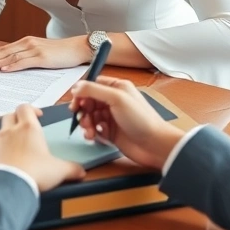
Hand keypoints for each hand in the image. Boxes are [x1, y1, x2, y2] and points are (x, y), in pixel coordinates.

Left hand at [0, 36, 90, 71]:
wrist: (77, 48)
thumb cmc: (60, 53)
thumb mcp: (40, 53)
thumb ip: (26, 57)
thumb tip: (11, 66)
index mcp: (25, 42)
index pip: (2, 49)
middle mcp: (27, 43)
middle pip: (2, 52)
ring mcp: (34, 49)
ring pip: (10, 57)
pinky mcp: (42, 57)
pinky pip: (24, 62)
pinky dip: (12, 66)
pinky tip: (3, 70)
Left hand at [0, 104, 85, 191]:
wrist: (8, 185)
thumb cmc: (34, 173)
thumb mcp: (59, 171)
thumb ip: (72, 169)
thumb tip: (81, 171)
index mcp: (29, 128)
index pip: (26, 108)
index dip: (31, 109)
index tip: (37, 115)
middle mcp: (11, 130)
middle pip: (10, 116)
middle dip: (17, 119)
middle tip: (24, 129)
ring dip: (4, 134)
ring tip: (11, 146)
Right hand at [69, 77, 185, 169]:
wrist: (154, 145)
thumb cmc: (140, 119)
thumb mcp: (117, 98)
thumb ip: (94, 90)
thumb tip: (75, 87)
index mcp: (117, 88)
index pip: (93, 85)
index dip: (82, 92)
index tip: (75, 101)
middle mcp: (114, 101)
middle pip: (88, 101)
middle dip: (82, 110)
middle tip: (81, 117)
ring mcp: (112, 117)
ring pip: (90, 116)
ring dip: (85, 123)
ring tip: (89, 130)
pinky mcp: (110, 132)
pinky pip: (94, 129)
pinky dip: (91, 132)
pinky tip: (94, 136)